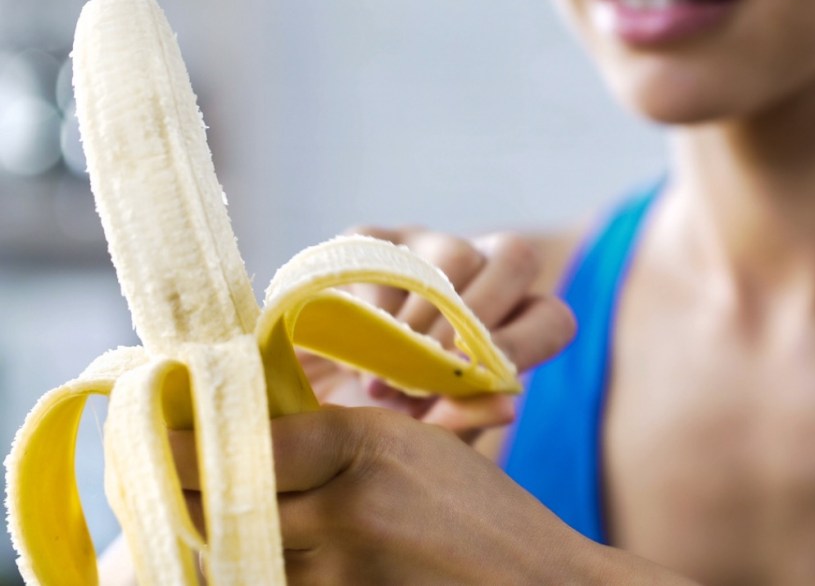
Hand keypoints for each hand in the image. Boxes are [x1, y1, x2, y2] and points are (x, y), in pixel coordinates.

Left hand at [174, 406, 612, 584]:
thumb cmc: (477, 511)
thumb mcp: (409, 446)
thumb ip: (328, 437)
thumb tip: (240, 429)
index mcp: (362, 450)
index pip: (240, 445)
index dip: (178, 443)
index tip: (150, 434)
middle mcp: (343, 515)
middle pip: (220, 506)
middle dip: (179, 493)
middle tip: (156, 477)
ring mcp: (340, 579)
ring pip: (232, 560)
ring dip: (207, 541)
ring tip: (199, 519)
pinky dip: (251, 573)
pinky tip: (263, 553)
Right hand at [302, 227, 575, 441]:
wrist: (301, 404)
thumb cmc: (378, 419)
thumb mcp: (420, 432)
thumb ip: (463, 418)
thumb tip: (508, 406)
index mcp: (508, 323)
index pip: (551, 317)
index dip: (525, 343)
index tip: (482, 378)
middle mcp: (479, 272)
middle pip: (516, 259)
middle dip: (477, 320)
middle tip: (430, 372)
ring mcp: (426, 246)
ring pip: (456, 254)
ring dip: (423, 319)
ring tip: (383, 376)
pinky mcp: (372, 238)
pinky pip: (387, 254)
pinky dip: (372, 304)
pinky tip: (351, 346)